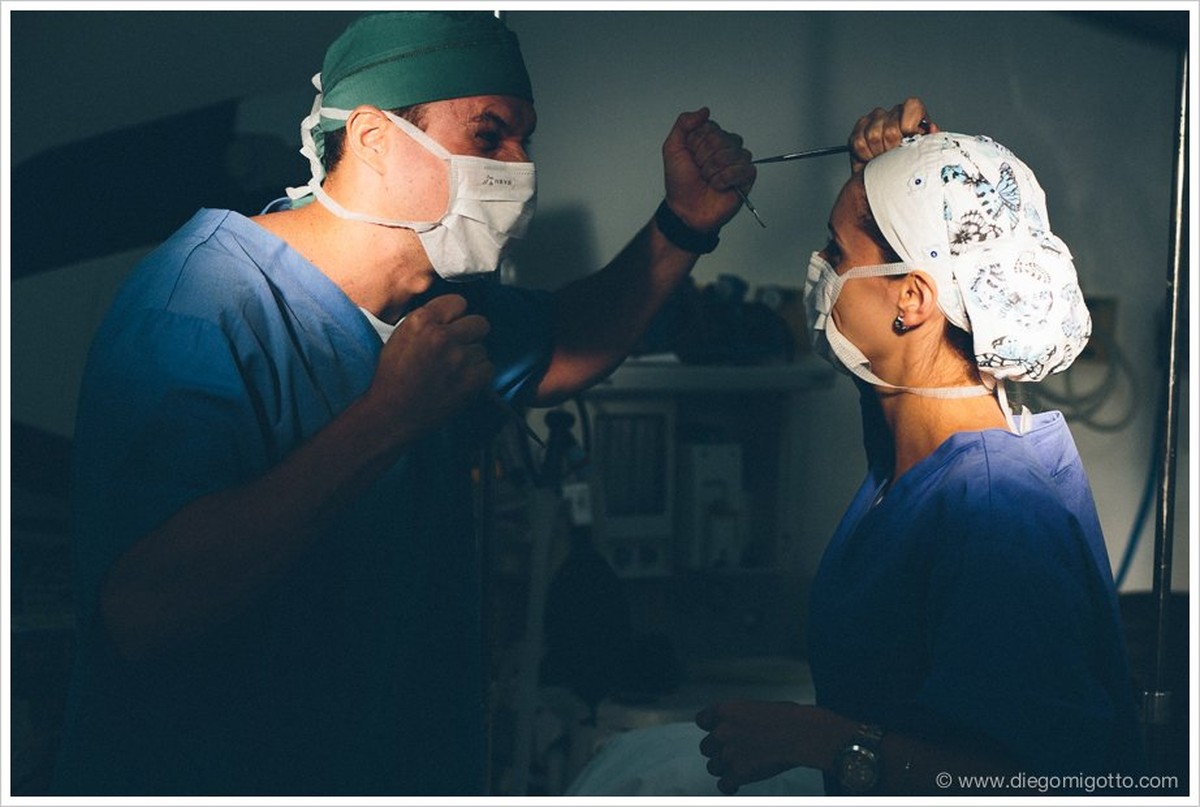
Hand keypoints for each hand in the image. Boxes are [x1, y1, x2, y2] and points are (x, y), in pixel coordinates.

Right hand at [367, 294, 492, 440]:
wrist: (391, 413)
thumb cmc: (392, 378)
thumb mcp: (400, 336)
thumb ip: (427, 321)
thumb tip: (450, 316)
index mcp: (421, 321)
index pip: (459, 302)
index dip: (456, 316)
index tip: (453, 325)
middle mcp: (442, 336)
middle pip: (479, 323)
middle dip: (470, 334)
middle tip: (458, 348)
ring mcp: (459, 358)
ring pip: (482, 348)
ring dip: (472, 358)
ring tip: (452, 370)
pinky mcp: (471, 380)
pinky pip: (488, 368)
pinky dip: (478, 375)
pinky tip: (460, 381)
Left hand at [662, 107, 755, 232]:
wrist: (685, 209)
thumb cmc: (679, 183)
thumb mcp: (672, 148)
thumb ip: (684, 123)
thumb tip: (705, 111)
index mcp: (709, 139)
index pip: (711, 127)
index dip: (697, 143)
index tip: (690, 157)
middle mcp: (724, 148)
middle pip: (722, 138)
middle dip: (705, 158)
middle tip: (699, 171)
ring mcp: (736, 162)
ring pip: (733, 152)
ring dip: (714, 170)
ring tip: (708, 180)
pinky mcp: (746, 178)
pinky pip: (744, 168)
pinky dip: (726, 178)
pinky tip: (719, 186)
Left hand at [696, 700, 811, 794]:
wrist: (801, 734)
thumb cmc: (787, 718)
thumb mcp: (754, 707)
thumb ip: (737, 718)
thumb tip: (735, 727)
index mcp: (724, 710)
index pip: (702, 720)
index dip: (710, 728)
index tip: (717, 732)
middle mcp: (721, 731)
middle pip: (706, 747)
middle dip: (719, 750)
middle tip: (735, 751)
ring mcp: (728, 753)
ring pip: (713, 767)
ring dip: (724, 768)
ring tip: (739, 766)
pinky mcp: (737, 773)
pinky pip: (723, 785)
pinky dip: (730, 786)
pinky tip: (736, 784)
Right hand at [848, 96, 938, 173]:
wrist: (885, 181)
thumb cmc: (907, 166)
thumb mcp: (925, 154)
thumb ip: (932, 140)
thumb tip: (932, 128)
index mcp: (915, 114)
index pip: (912, 106)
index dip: (908, 126)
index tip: (908, 142)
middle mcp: (895, 113)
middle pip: (891, 128)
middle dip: (892, 149)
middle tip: (894, 158)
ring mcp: (875, 118)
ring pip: (873, 135)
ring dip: (878, 153)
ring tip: (884, 158)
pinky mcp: (860, 127)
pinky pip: (859, 141)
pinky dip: (865, 154)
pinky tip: (872, 157)